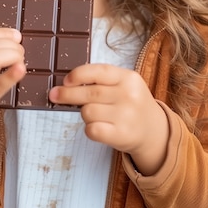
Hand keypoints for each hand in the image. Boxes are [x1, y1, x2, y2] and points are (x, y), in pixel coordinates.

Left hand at [48, 64, 168, 174]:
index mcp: (128, 78)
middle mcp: (129, 95)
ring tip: (96, 115)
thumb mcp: (124, 84)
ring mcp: (126, 116)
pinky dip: (89, 129)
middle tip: (54, 95)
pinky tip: (97, 127)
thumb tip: (65, 84)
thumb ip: (100, 80)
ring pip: (88, 112)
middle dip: (67, 94)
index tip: (65, 80)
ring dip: (85, 114)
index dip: (78, 75)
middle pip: (89, 93)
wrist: (154, 130)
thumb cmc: (131, 103)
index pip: (98, 72)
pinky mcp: (122, 135)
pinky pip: (92, 130)